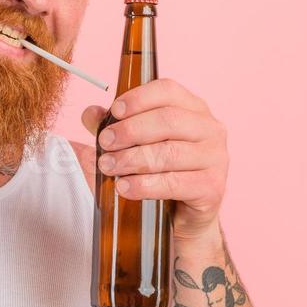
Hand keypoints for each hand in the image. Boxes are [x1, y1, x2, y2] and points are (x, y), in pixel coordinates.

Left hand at [80, 78, 227, 239]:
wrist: (182, 216)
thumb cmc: (160, 172)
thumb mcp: (133, 145)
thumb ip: (113, 126)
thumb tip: (90, 113)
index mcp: (193, 109)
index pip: (168, 90)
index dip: (139, 98)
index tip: (114, 111)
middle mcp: (210, 128)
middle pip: (168, 120)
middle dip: (131, 131)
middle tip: (104, 143)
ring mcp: (216, 157)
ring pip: (170, 153)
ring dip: (132, 159)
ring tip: (108, 167)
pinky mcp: (213, 186)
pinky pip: (175, 183)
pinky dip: (145, 185)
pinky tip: (124, 187)